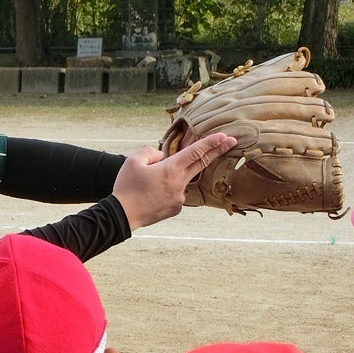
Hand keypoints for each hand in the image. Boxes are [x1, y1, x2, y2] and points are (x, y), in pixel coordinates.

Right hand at [112, 133, 236, 229]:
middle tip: (231, 142)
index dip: (211, 142)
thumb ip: (150, 152)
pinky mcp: (176, 209)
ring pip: (182, 179)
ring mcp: (180, 198)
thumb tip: (161, 155)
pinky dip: (167, 189)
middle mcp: (180, 183)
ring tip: (148, 182)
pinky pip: (175, 193)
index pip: (196, 152)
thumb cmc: (126, 187)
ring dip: (174, 175)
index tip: (225, 136)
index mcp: (171, 169)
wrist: (121, 216)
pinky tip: (150, 194)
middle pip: (202, 163)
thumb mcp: (133, 161)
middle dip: (217, 151)